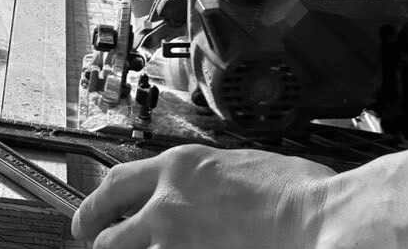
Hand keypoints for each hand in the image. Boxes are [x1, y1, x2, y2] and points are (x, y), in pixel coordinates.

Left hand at [71, 143, 334, 248]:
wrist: (315, 218)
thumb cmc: (292, 192)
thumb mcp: (236, 167)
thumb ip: (204, 181)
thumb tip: (199, 192)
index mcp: (180, 167)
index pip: (118, 181)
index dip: (98, 201)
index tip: (93, 213)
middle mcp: (168, 202)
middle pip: (108, 227)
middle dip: (97, 236)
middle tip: (92, 241)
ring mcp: (174, 241)